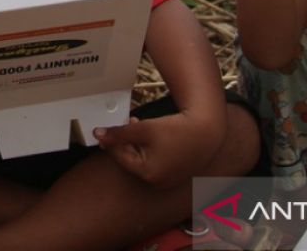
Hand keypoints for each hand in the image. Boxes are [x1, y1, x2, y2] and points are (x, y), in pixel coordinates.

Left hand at [93, 110, 212, 188]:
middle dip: (127, 142)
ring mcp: (170, 180)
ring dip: (139, 144)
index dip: (112, 142)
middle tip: (125, 125)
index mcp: (148, 174)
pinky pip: (159, 162)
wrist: (208, 130)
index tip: (105, 131)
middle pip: (133, 160)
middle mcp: (159, 182)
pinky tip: (154, 135)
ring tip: (139, 125)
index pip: (121, 158)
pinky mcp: (178, 173)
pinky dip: (152, 149)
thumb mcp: (144, 129)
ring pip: (145, 160)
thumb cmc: (177, 130)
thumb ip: (119, 134)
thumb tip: (97, 135)